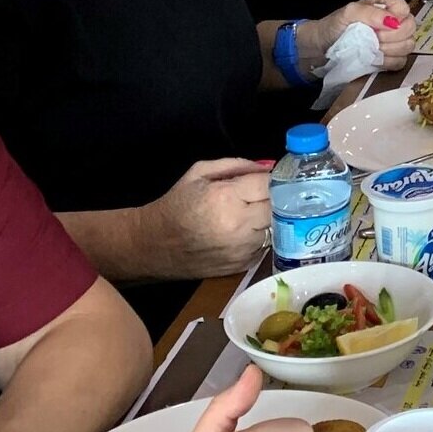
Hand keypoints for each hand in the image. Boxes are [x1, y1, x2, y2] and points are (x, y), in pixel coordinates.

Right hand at [146, 157, 271, 279]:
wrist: (153, 245)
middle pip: (279, 207)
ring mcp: (242, 249)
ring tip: (252, 213)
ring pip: (277, 228)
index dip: (273, 179)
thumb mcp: (200, 173)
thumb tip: (268, 167)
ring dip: (270, 219)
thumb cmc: (176, 205)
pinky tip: (245, 231)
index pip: (270, 184)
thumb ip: (237, 165)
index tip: (271, 177)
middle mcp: (238, 226)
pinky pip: (267, 245)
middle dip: (275, 198)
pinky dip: (262, 236)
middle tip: (263, 195)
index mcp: (226, 197)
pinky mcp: (242, 265)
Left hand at [313, 0, 417, 71]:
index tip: (381, 25)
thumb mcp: (348, 13)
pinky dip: (389, 62)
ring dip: (390, 50)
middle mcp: (393, 20)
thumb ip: (370, 13)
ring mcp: (393, 40)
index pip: (404, 7)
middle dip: (392, 36)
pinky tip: (375, 59)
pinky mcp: (390, 58)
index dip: (396, 17)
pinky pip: (401, 61)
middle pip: (410, 27)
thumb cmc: (334, 26)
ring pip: (408, 45)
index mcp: (385, 4)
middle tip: (374, 38)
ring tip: (372, 49)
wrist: (322, 48)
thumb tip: (393, 21)